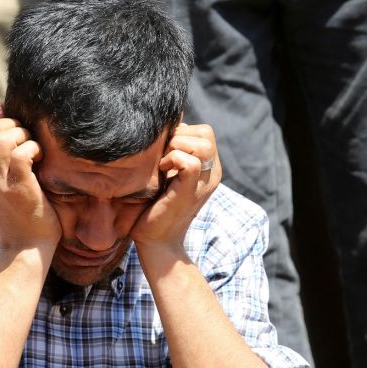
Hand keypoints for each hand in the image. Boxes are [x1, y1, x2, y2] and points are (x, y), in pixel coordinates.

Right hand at [0, 103, 60, 252]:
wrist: (25, 248)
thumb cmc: (18, 212)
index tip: (14, 139)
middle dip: (12, 126)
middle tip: (27, 142)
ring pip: (2, 137)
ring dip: (23, 137)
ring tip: (33, 151)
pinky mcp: (15, 187)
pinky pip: (20, 152)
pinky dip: (34, 150)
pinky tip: (40, 162)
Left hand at [130, 123, 221, 252]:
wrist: (155, 241)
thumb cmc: (153, 205)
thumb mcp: (166, 172)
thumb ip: (171, 151)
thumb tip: (162, 126)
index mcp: (210, 167)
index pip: (204, 131)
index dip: (182, 132)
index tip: (164, 150)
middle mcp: (213, 173)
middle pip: (206, 133)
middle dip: (179, 136)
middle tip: (162, 156)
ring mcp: (205, 183)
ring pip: (202, 143)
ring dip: (176, 147)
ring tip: (162, 164)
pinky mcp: (192, 191)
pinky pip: (191, 162)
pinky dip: (172, 160)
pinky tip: (161, 171)